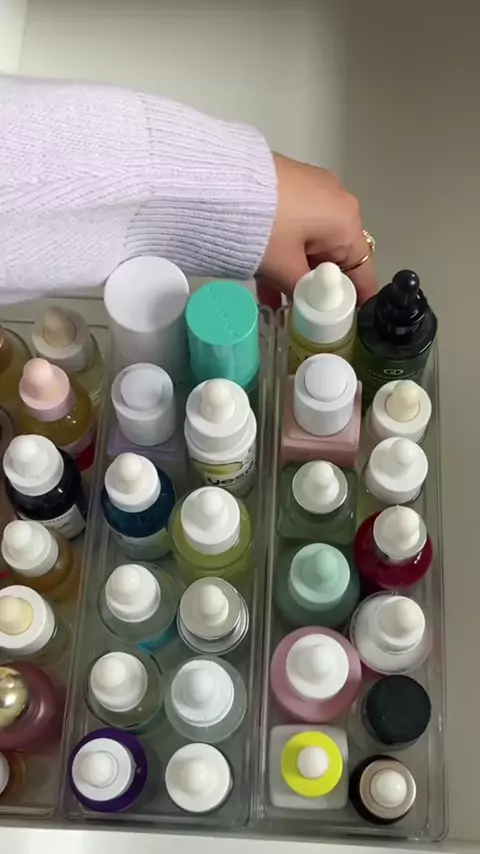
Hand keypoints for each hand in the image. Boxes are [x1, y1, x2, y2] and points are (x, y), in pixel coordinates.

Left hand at [256, 153, 376, 307]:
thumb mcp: (284, 271)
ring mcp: (313, 187)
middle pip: (336, 253)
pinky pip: (297, 223)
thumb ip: (304, 293)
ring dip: (299, 268)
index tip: (354, 317)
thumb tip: (311, 303)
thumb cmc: (263, 230)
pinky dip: (287, 249)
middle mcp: (338, 200)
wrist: (220, 183)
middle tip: (305, 309)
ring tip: (279, 299)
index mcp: (346, 222)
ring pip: (313, 239)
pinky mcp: (290, 182)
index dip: (358, 297)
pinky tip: (267, 275)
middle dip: (320, 282)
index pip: (362, 269)